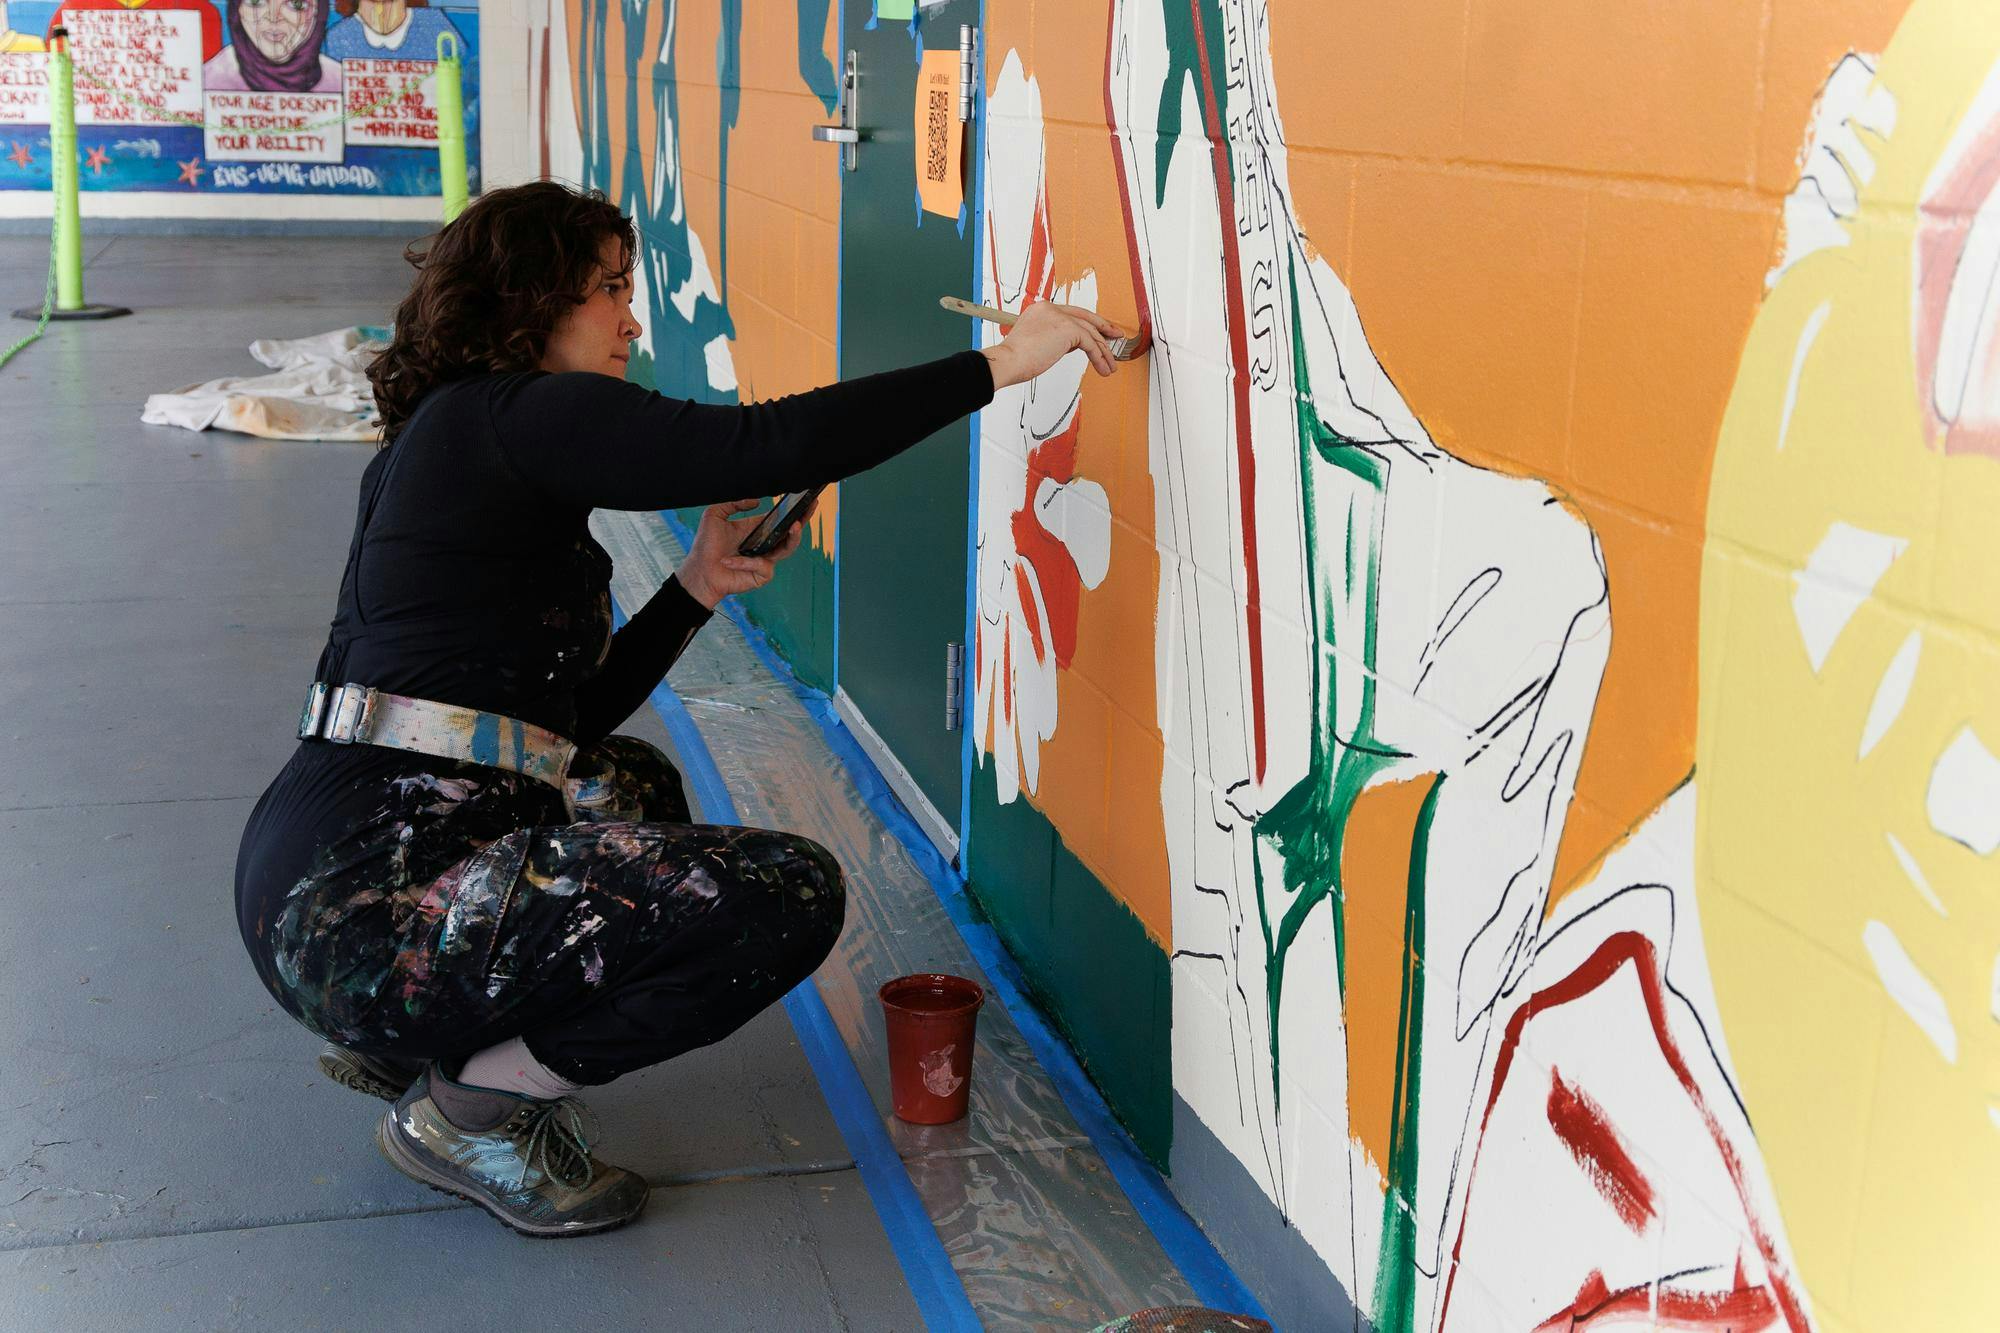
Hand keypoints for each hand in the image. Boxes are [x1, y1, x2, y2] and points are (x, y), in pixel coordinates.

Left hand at [676, 497, 812, 608]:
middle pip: (791, 532)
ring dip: (794, 537)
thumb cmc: (706, 545)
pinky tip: (730, 561)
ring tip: (795, 525)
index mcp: (757, 530)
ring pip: (788, 549)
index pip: (780, 518)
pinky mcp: (762, 575)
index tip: (804, 497)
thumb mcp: (714, 515)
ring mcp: (765, 560)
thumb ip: (732, 503)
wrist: (699, 571)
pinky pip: (764, 565)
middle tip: (811, 506)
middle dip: (804, 518)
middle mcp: (765, 544)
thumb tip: (757, 501)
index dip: (794, 509)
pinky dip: (747, 562)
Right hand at [980, 301, 1127, 388]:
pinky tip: (1103, 367)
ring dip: (1103, 351)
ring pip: (1090, 332)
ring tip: (1111, 365)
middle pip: (1085, 317)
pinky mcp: (1068, 329)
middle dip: (1104, 328)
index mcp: (1042, 309)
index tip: (1100, 332)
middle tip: (1116, 337)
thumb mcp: (1036, 343)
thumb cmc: (1015, 359)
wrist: (1007, 362)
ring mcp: (1060, 317)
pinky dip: (1099, 357)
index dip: (1088, 323)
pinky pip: (1090, 343)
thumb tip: (1073, 345)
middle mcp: (1051, 308)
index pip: (1072, 313)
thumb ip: (1056, 338)